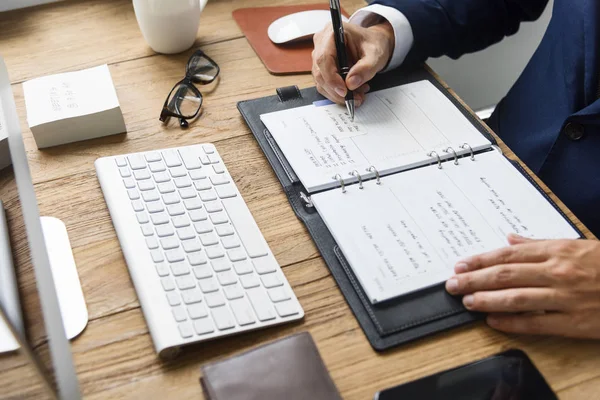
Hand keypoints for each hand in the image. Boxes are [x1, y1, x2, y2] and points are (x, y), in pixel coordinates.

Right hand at [312, 21, 393, 105]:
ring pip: (321, 81)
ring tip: (357, 96)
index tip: (344, 91)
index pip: (324, 58)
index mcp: (332, 32)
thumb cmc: (373, 44)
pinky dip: (337, 93)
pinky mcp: (322, 67)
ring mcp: (319, 55)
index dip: (332, 77)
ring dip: (337, 94)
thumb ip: (365, 68)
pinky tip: (352, 92)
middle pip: (320, 72)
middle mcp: (321, 43)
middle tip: (354, 99)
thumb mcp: (375, 54)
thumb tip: (351, 83)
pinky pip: (324, 84)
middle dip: (336, 90)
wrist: (373, 44)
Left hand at [445, 234, 599, 338]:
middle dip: (474, 280)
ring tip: (467, 302)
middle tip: (452, 284)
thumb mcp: (577, 245)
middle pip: (505, 275)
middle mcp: (558, 272)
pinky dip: (512, 323)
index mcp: (557, 251)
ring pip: (516, 298)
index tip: (460, 266)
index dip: (480, 261)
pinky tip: (494, 322)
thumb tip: (510, 240)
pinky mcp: (575, 322)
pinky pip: (537, 323)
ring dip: (487, 300)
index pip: (508, 256)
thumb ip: (540, 244)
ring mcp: (566, 298)